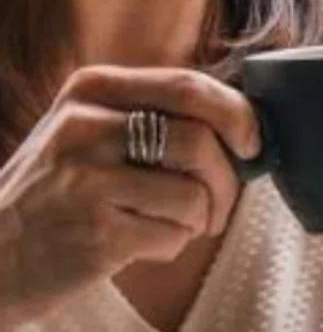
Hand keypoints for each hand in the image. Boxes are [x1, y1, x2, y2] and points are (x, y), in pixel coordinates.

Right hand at [0, 66, 260, 330]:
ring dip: (201, 218)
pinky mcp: (94, 232)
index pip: (188, 86)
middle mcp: (83, 128)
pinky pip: (173, 235)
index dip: (238, 114)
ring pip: (193, 193)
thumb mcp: (89, 131)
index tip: (254, 143)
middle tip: (219, 203)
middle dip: (227, 178)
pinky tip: (140, 245)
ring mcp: (84, 181)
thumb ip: (155, 115)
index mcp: (90, 90)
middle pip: (200, 140)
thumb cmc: (59, 193)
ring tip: (175, 225)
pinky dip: (172, 245)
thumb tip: (249, 123)